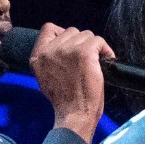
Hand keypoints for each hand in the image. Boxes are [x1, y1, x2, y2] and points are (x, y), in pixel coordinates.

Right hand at [30, 22, 114, 142]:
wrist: (74, 115)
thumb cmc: (64, 101)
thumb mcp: (45, 77)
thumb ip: (49, 59)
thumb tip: (62, 47)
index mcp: (37, 57)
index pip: (48, 28)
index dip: (63, 34)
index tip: (71, 47)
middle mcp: (49, 51)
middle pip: (71, 31)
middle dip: (80, 43)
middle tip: (85, 60)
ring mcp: (67, 50)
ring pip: (86, 35)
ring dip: (93, 47)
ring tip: (95, 62)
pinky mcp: (84, 53)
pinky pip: (98, 41)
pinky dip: (105, 50)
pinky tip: (106, 60)